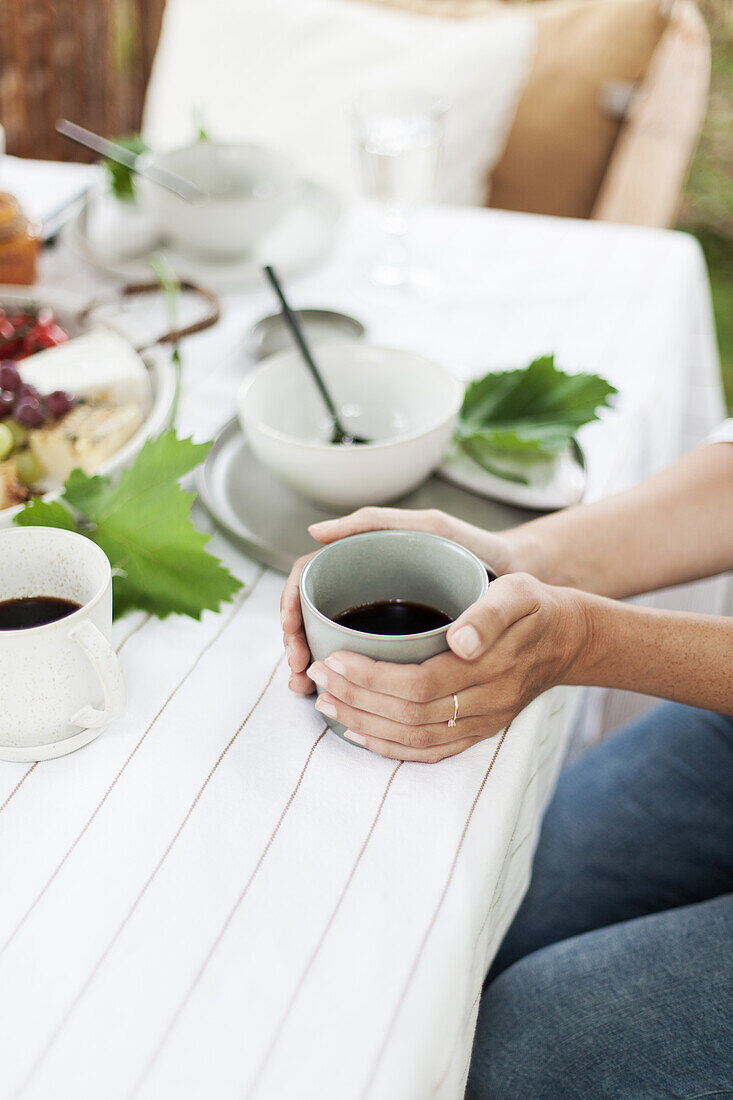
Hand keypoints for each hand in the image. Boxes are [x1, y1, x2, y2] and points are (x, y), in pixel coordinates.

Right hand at [280, 507, 516, 693]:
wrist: (522, 580)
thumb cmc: (476, 547)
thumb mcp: (430, 527)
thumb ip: (378, 521)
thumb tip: (316, 532)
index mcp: (365, 559)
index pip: (309, 577)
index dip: (291, 603)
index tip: (292, 631)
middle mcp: (367, 587)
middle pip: (313, 615)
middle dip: (298, 645)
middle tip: (300, 673)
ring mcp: (382, 617)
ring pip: (332, 644)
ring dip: (315, 668)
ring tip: (311, 692)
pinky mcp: (402, 644)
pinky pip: (364, 665)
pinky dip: (347, 683)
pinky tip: (343, 700)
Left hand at [306, 573, 589, 760]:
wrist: (567, 640)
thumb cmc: (534, 608)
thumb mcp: (518, 592)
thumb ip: (490, 613)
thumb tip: (460, 640)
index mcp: (491, 669)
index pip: (419, 684)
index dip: (370, 677)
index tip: (333, 658)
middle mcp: (485, 704)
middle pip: (408, 715)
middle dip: (354, 697)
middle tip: (316, 675)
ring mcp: (482, 723)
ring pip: (413, 738)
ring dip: (362, 722)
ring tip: (324, 701)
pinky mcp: (477, 733)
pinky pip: (428, 752)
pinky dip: (389, 747)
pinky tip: (358, 731)